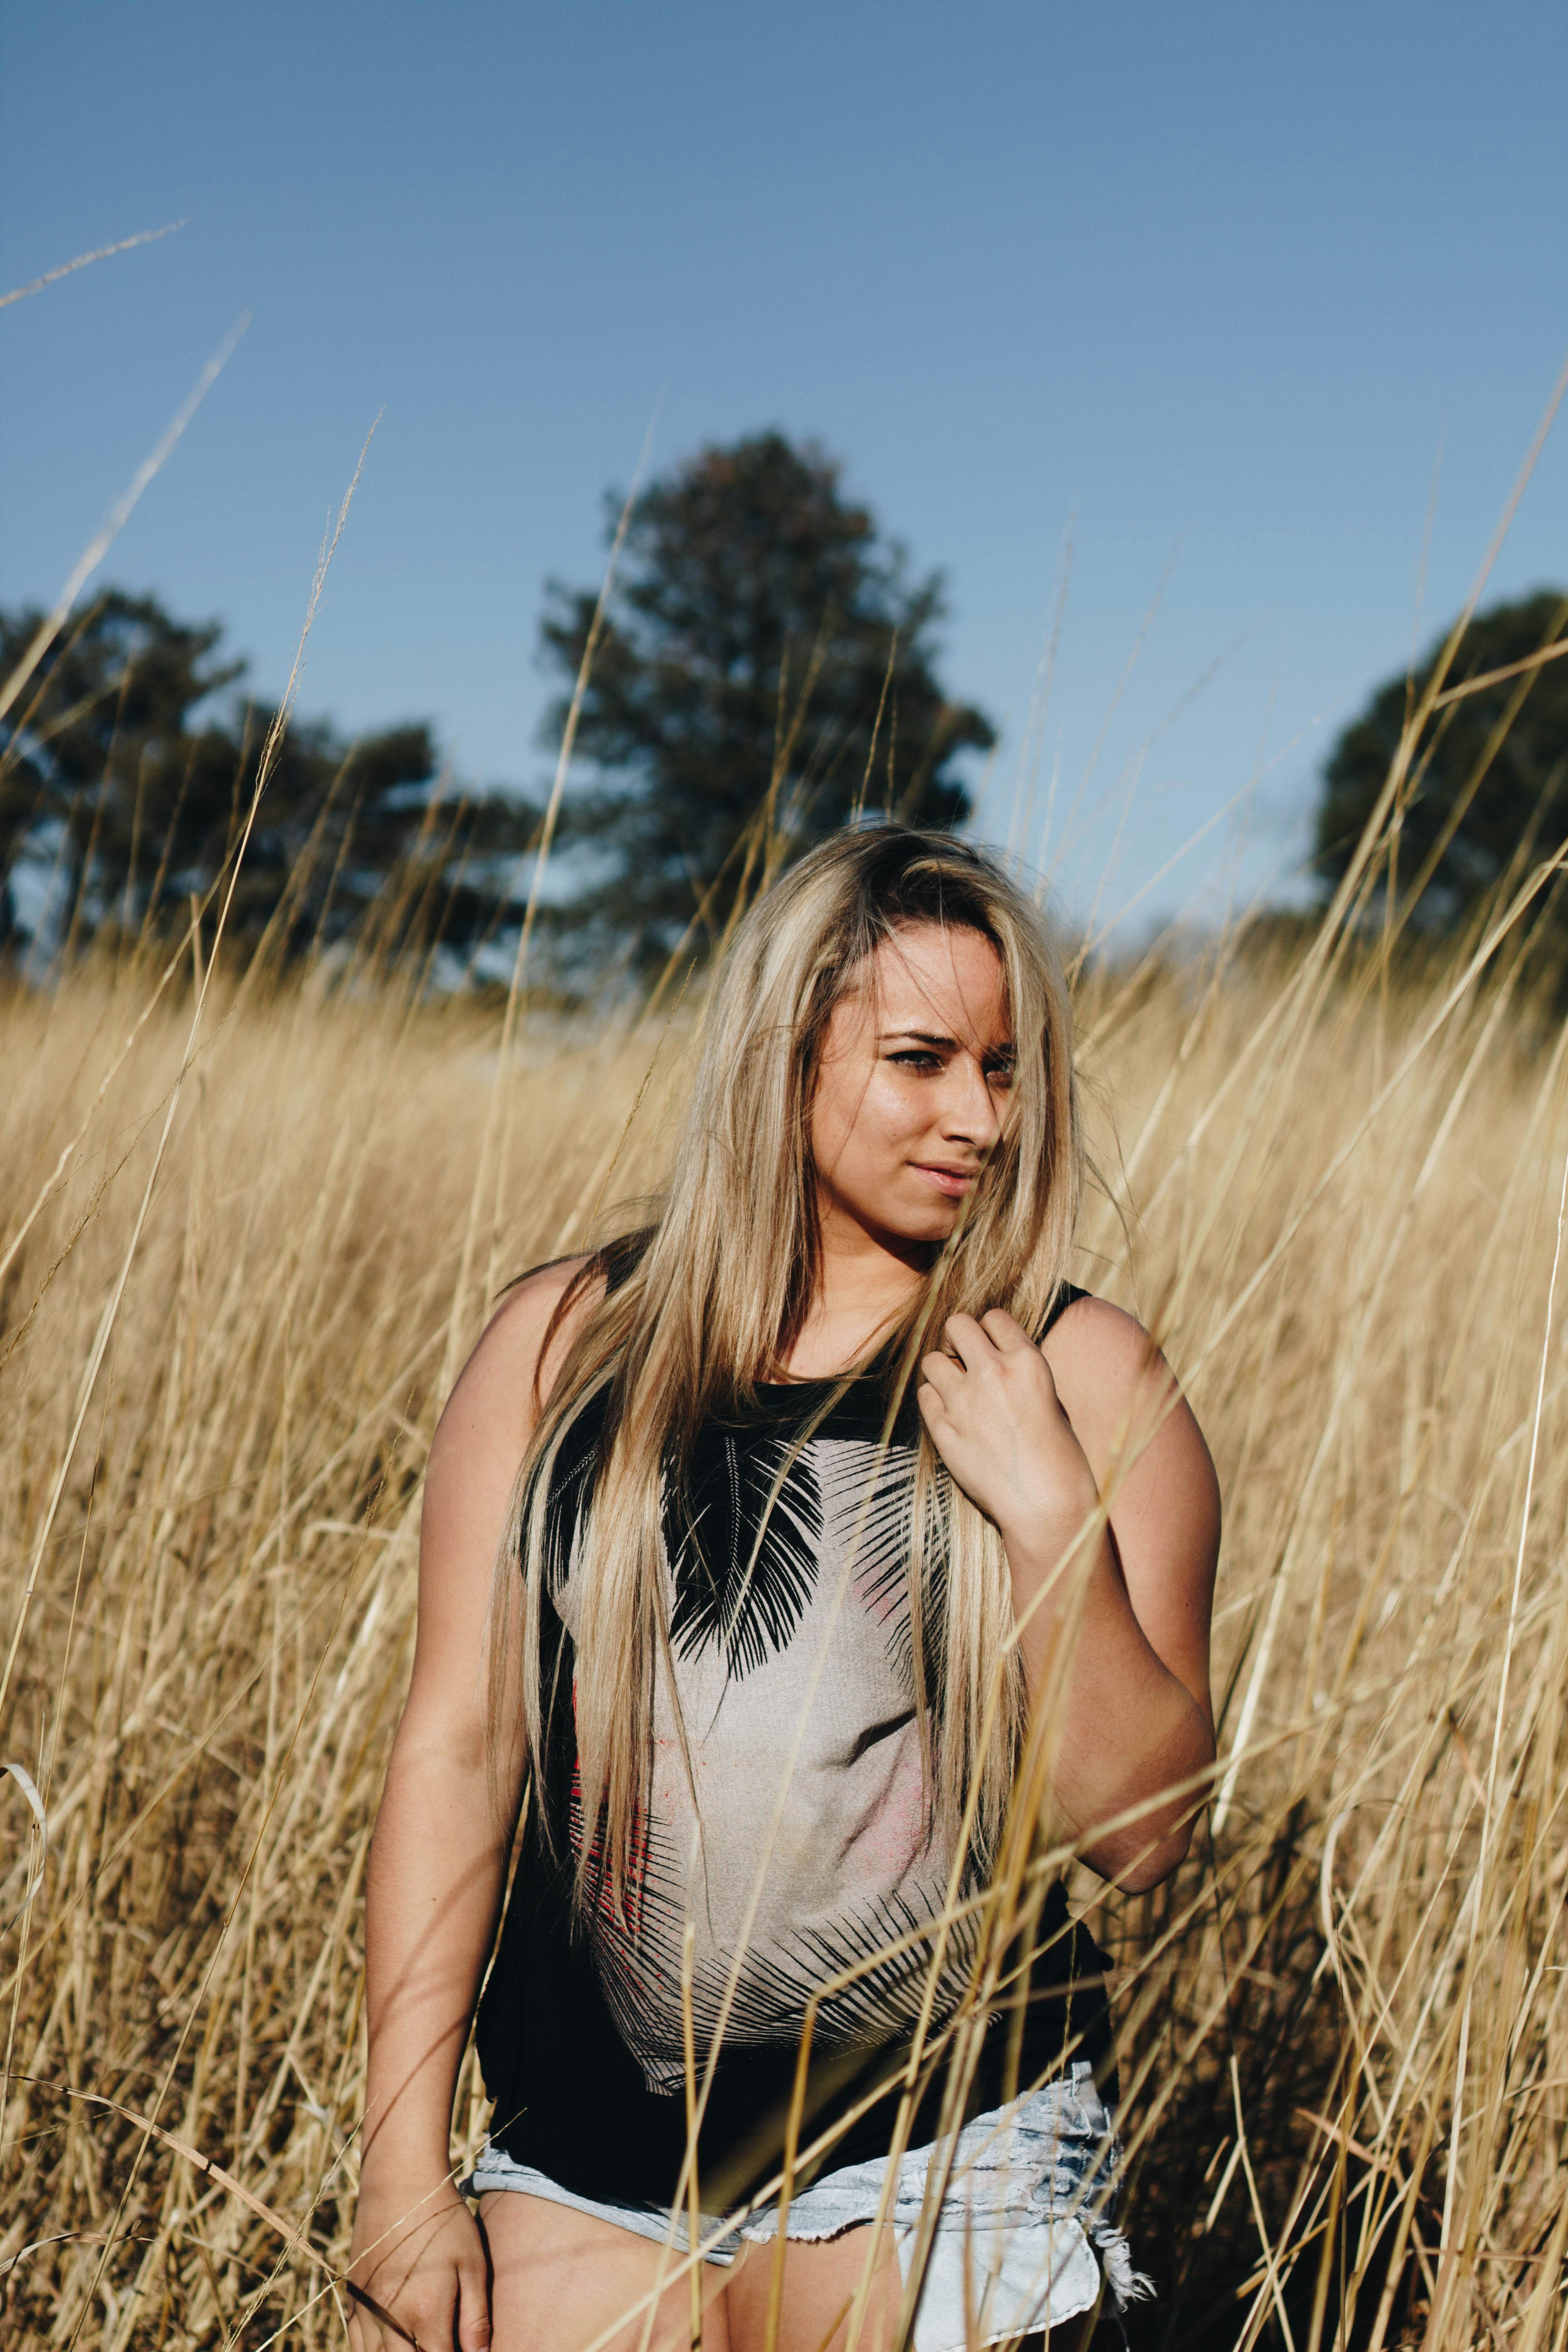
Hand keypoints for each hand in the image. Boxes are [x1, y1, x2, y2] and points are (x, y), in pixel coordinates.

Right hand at [347, 2176, 489, 2351]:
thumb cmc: (444, 2221)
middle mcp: (391, 2320)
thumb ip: (476, 2318)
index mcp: (426, 2314)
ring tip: (418, 2344)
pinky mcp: (353, 2299)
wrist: (400, 2181)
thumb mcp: (473, 2264)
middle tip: (444, 2345)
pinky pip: (355, 2345)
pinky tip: (391, 2347)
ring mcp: (367, 2311)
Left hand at [916, 1310, 1096, 1554]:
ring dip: (942, 1371)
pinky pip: (924, 1395)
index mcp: (1027, 1361)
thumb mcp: (1050, 1400)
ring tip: (956, 1391)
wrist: (1046, 1504)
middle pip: (957, 1324)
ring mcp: (964, 1401)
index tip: (991, 1348)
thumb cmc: (1058, 1456)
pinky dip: (934, 1401)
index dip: (990, 1331)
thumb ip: (1018, 1373)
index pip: (994, 1318)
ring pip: (932, 1359)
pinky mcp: (944, 1429)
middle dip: (958, 1339)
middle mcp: (993, 1373)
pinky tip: (951, 1415)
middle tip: (964, 1359)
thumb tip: (992, 1357)